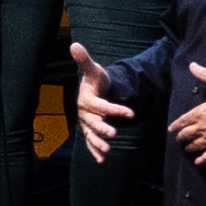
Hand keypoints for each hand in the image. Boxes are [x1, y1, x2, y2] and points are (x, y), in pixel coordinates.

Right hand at [69, 40, 129, 160]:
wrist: (91, 92)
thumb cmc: (95, 81)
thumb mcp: (93, 71)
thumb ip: (85, 60)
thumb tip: (74, 44)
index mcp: (86, 99)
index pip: (100, 106)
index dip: (114, 109)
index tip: (131, 113)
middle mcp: (84, 113)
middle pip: (93, 122)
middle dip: (103, 128)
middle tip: (114, 133)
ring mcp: (86, 123)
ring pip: (90, 135)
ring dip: (98, 143)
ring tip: (108, 151)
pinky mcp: (90, 131)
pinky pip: (90, 143)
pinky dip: (95, 151)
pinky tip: (102, 161)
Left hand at [168, 60, 205, 163]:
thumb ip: (205, 74)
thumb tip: (192, 65)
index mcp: (199, 112)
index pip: (181, 121)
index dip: (175, 126)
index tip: (172, 129)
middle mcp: (201, 127)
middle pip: (185, 135)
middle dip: (181, 137)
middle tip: (180, 138)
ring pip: (193, 146)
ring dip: (189, 147)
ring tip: (188, 148)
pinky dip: (201, 160)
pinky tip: (198, 161)